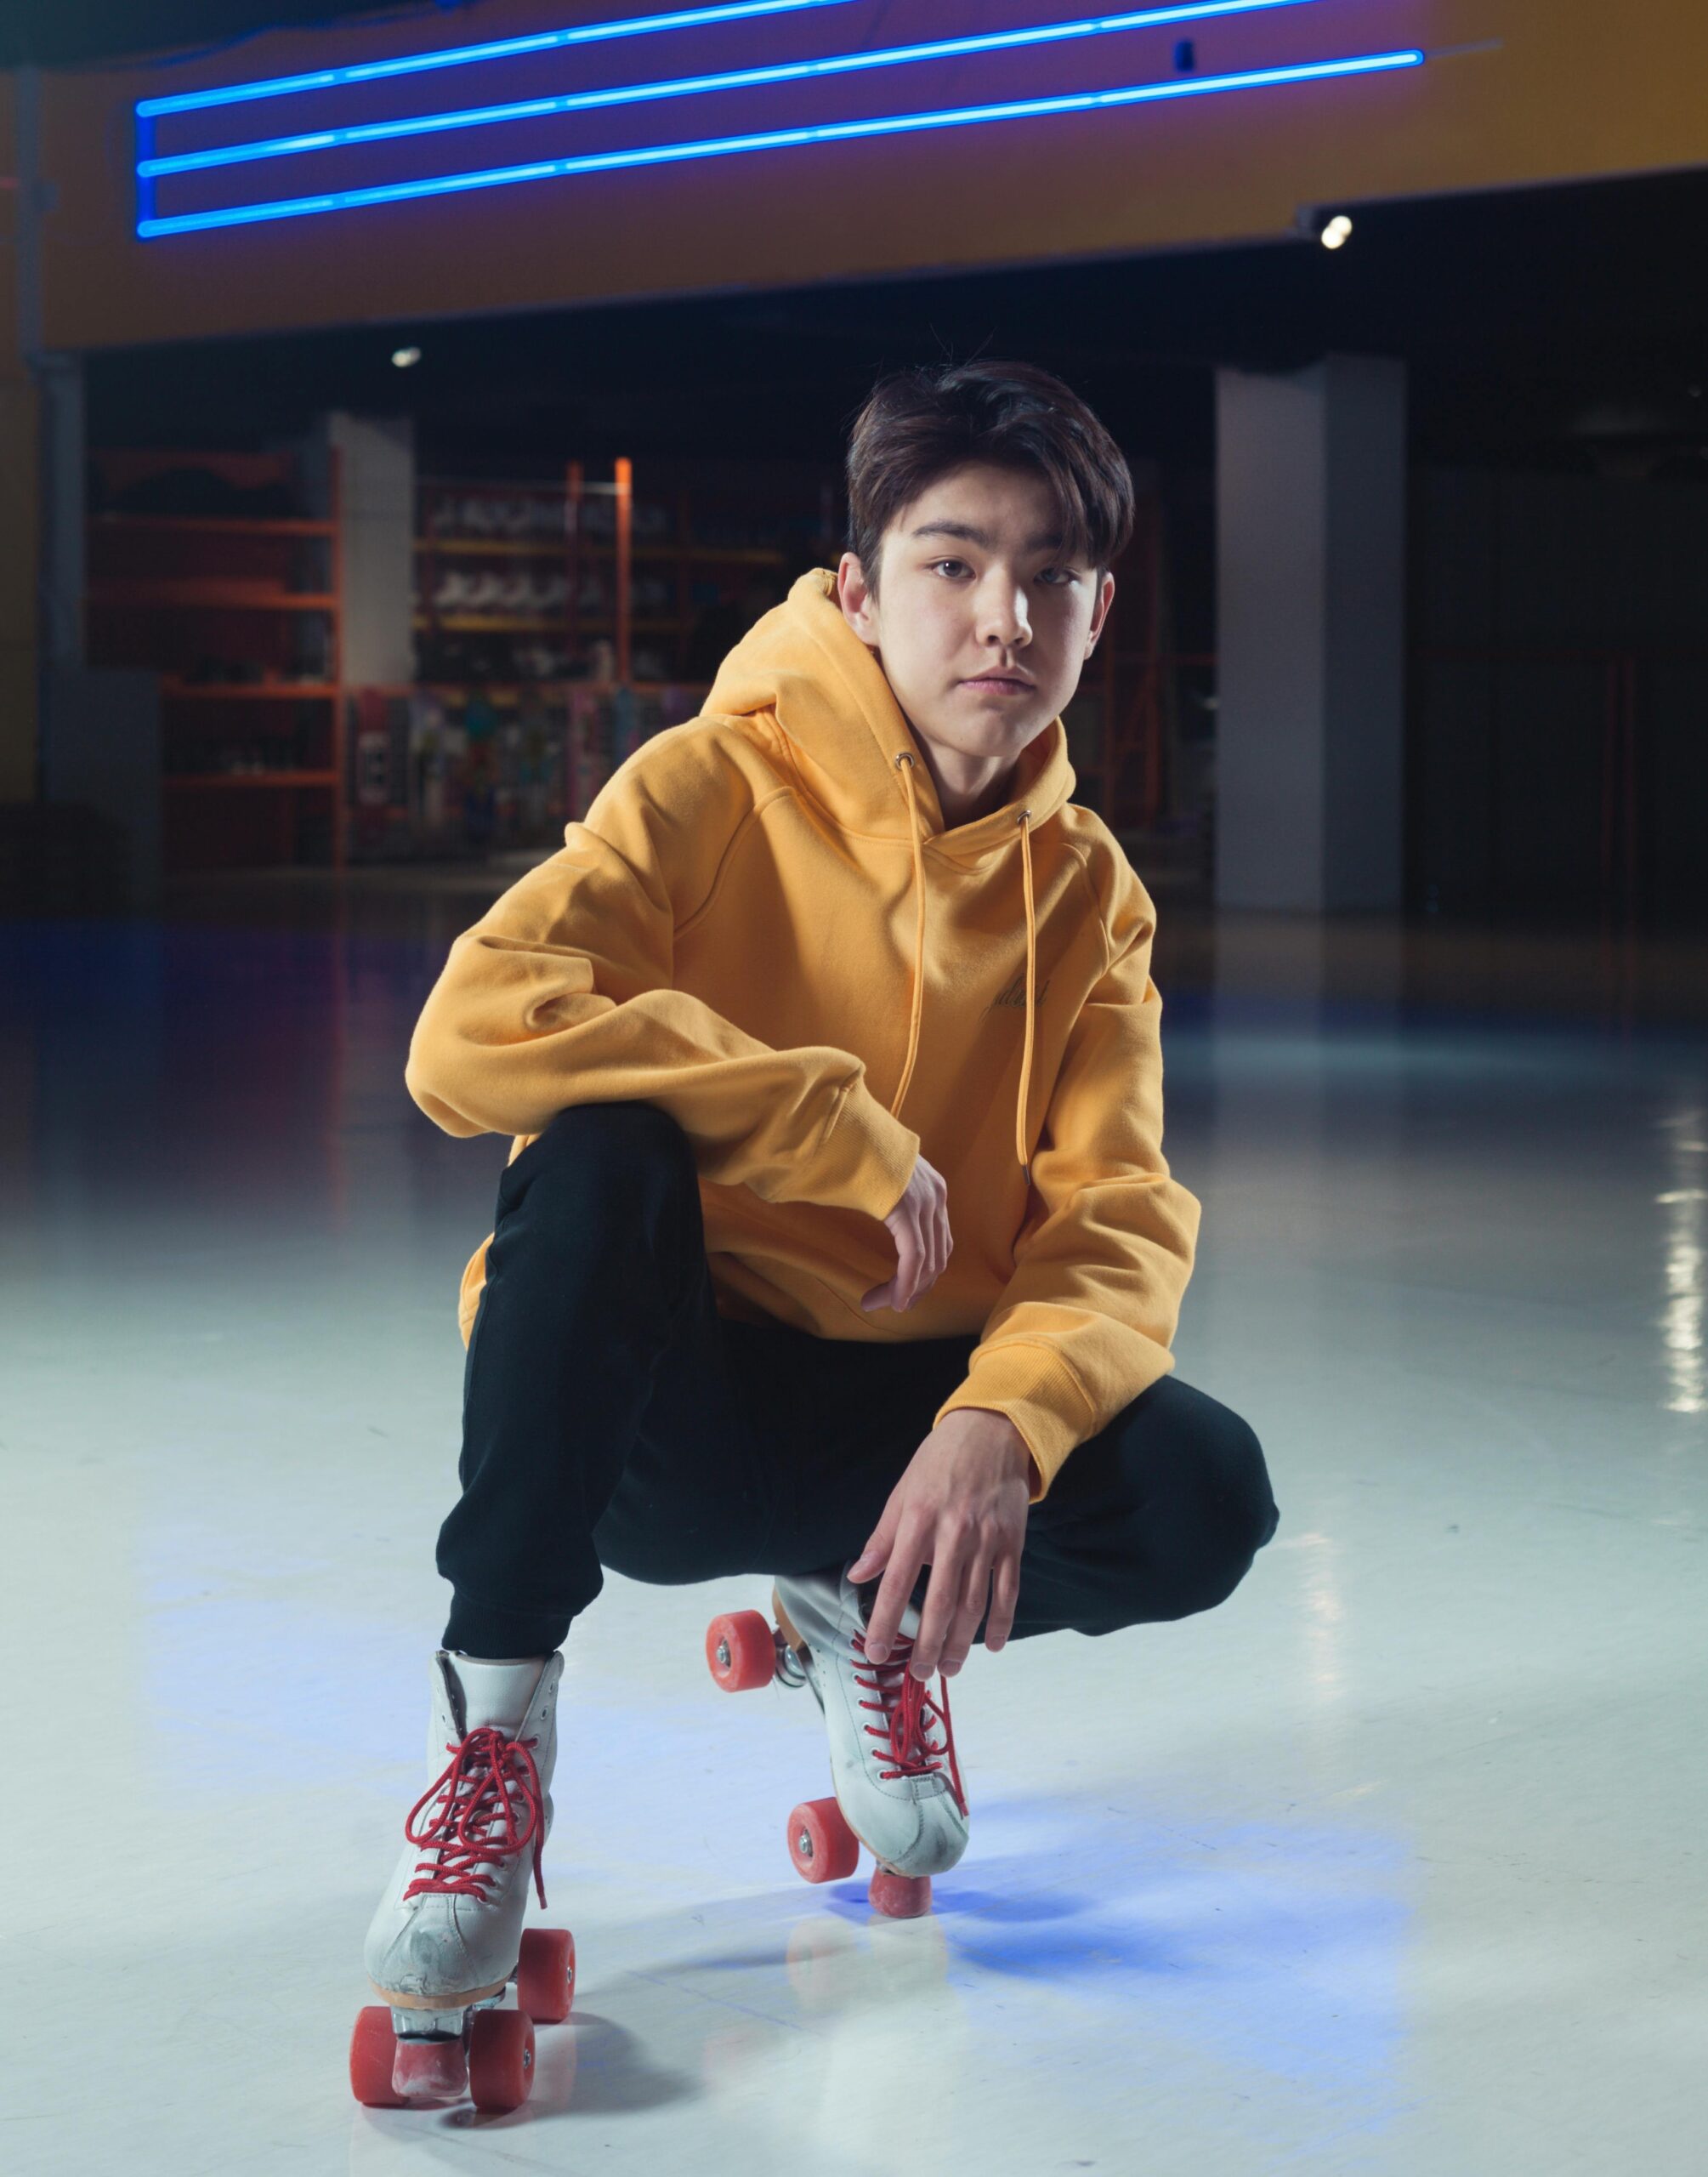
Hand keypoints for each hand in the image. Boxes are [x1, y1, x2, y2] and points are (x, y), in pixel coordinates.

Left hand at [847, 1409, 1031, 1677]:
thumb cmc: (940, 1462)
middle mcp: (954, 1533)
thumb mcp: (903, 1493)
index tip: (873, 1652)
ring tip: (948, 1668)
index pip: (897, 1581)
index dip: (883, 1621)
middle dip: (926, 1645)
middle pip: (940, 1602)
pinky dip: (1001, 1622)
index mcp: (919, 1520)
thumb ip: (882, 1538)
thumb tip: (858, 1574)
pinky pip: (1007, 1590)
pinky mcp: (1013, 1542)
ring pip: (975, 1604)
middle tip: (918, 1673)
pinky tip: (991, 1646)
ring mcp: (988, 1540)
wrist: (993, 1431)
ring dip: (960, 1642)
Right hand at [862, 1151, 949, 1313]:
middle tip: (889, 1305)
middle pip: (937, 1259)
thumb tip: (874, 1209)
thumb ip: (888, 1198)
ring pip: (926, 1264)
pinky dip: (903, 1284)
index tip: (898, 1291)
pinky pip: (912, 1258)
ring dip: (904, 1291)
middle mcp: (936, 1197)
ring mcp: (924, 1204)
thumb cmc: (853, 1153)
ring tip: (879, 1304)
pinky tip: (891, 1300)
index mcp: (933, 1190)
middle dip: (914, 1288)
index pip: (939, 1244)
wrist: (845, 1128)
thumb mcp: (881, 1180)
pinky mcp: (908, 1210)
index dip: (921, 1274)